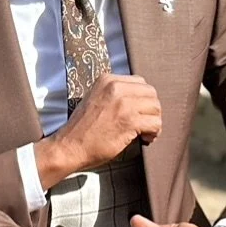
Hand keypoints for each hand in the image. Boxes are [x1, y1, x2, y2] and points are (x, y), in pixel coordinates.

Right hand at [35, 72, 161, 188]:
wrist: (70, 146)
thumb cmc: (81, 130)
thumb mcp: (95, 99)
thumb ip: (113, 95)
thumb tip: (136, 101)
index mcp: (107, 80)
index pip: (140, 83)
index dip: (143, 100)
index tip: (139, 112)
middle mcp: (116, 87)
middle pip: (151, 93)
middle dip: (151, 110)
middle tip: (145, 124)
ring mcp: (124, 104)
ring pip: (155, 108)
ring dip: (154, 122)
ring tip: (145, 132)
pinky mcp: (129, 121)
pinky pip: (155, 123)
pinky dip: (153, 133)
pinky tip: (144, 138)